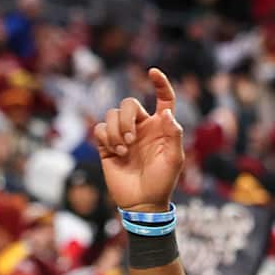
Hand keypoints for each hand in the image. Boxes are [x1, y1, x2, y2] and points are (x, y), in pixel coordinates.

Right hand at [93, 67, 185, 211]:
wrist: (143, 202)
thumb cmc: (163, 182)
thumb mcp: (174, 159)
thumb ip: (174, 134)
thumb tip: (167, 113)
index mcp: (161, 127)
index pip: (163, 98)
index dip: (160, 83)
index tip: (152, 72)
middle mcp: (141, 127)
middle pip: (129, 103)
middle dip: (127, 118)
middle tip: (131, 139)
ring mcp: (124, 134)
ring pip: (112, 113)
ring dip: (116, 130)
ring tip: (123, 150)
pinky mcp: (107, 144)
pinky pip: (100, 128)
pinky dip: (106, 138)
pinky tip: (115, 153)